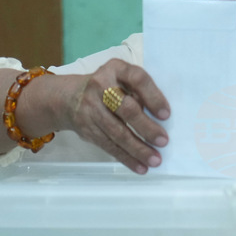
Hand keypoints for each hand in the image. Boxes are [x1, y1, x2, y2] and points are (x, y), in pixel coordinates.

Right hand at [61, 59, 170, 173]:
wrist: (69, 97)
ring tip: (155, 159)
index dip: (153, 97)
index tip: (166, 115)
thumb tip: (161, 119)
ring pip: (117, 132)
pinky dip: (126, 158)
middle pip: (126, 109)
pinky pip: (109, 146)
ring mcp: (91, 108)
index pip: (137, 79)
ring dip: (138, 149)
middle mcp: (101, 86)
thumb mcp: (122, 78)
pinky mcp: (87, 129)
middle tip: (163, 141)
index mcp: (116, 68)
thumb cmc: (109, 87)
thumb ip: (140, 91)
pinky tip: (140, 166)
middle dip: (146, 127)